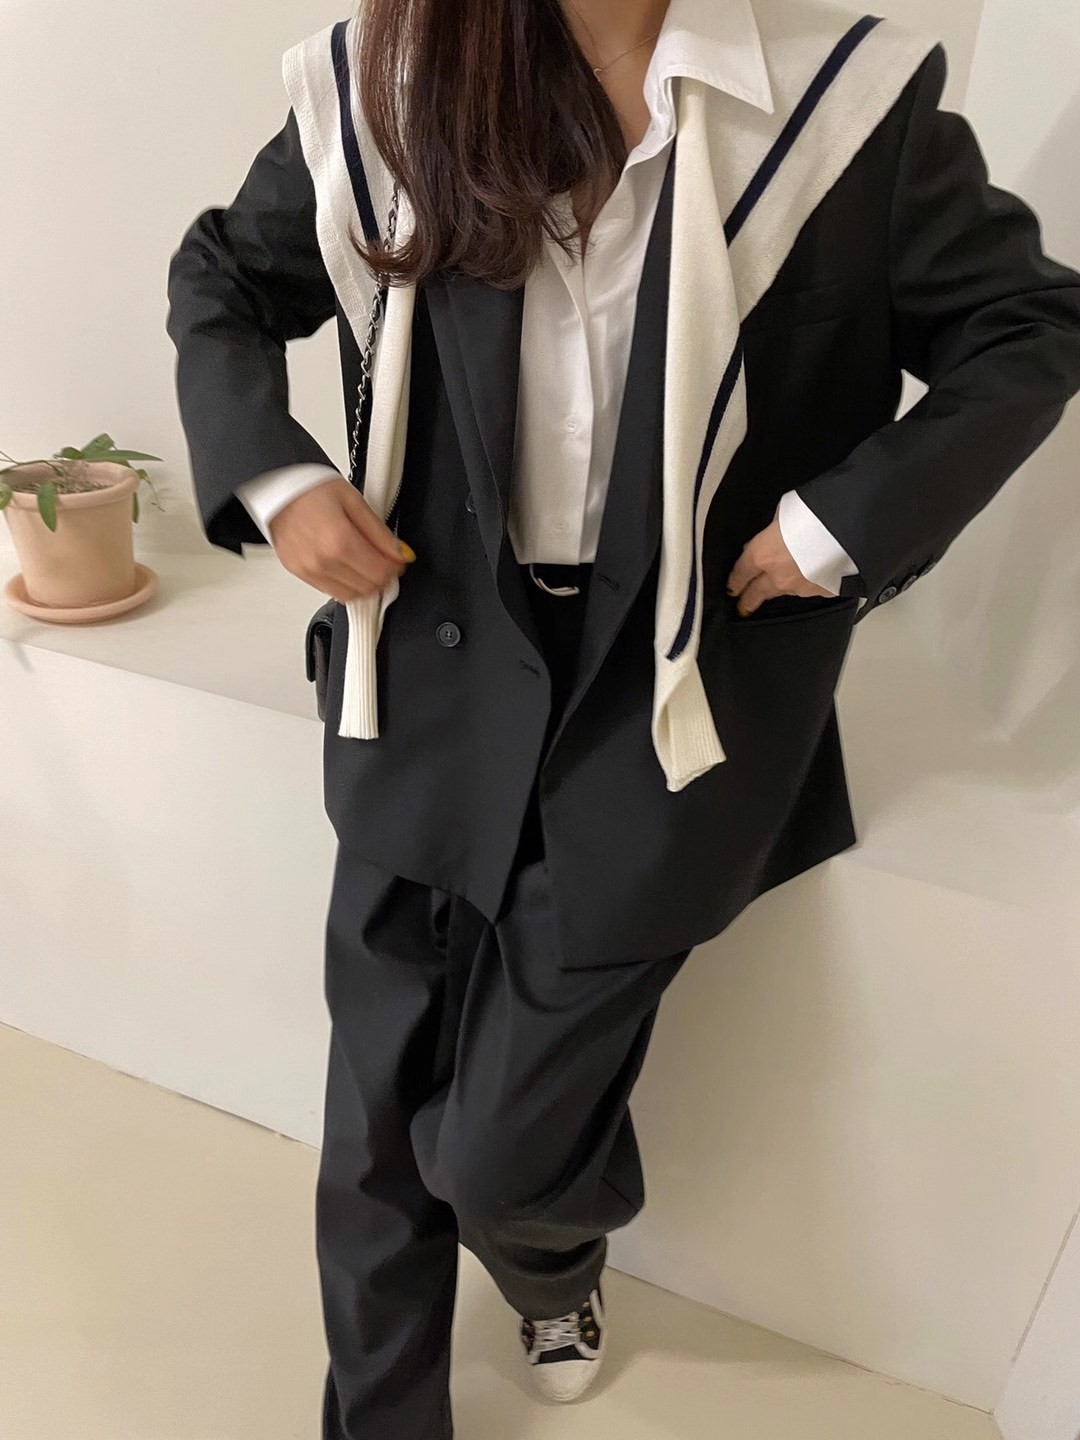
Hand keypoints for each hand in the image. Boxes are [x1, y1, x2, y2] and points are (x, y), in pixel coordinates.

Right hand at [268, 476, 414, 601]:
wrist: (276, 488)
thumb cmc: (310, 489)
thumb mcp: (353, 501)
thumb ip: (379, 532)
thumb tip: (399, 553)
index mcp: (338, 541)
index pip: (379, 574)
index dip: (394, 567)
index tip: (396, 558)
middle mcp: (321, 561)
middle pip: (367, 588)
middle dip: (381, 577)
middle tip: (383, 560)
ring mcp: (308, 570)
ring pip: (350, 596)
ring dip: (363, 584)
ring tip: (364, 562)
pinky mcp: (299, 573)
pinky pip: (330, 591)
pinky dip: (344, 584)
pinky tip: (346, 566)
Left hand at [725, 504, 833, 614]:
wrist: (852, 530)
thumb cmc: (818, 514)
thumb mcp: (786, 510)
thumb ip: (775, 526)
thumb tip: (774, 531)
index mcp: (762, 553)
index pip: (741, 572)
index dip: (734, 581)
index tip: (732, 587)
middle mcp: (777, 576)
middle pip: (756, 593)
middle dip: (748, 599)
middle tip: (743, 607)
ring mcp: (800, 587)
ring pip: (783, 591)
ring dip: (779, 589)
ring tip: (777, 590)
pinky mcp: (821, 592)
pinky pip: (808, 590)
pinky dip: (807, 583)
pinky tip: (809, 578)